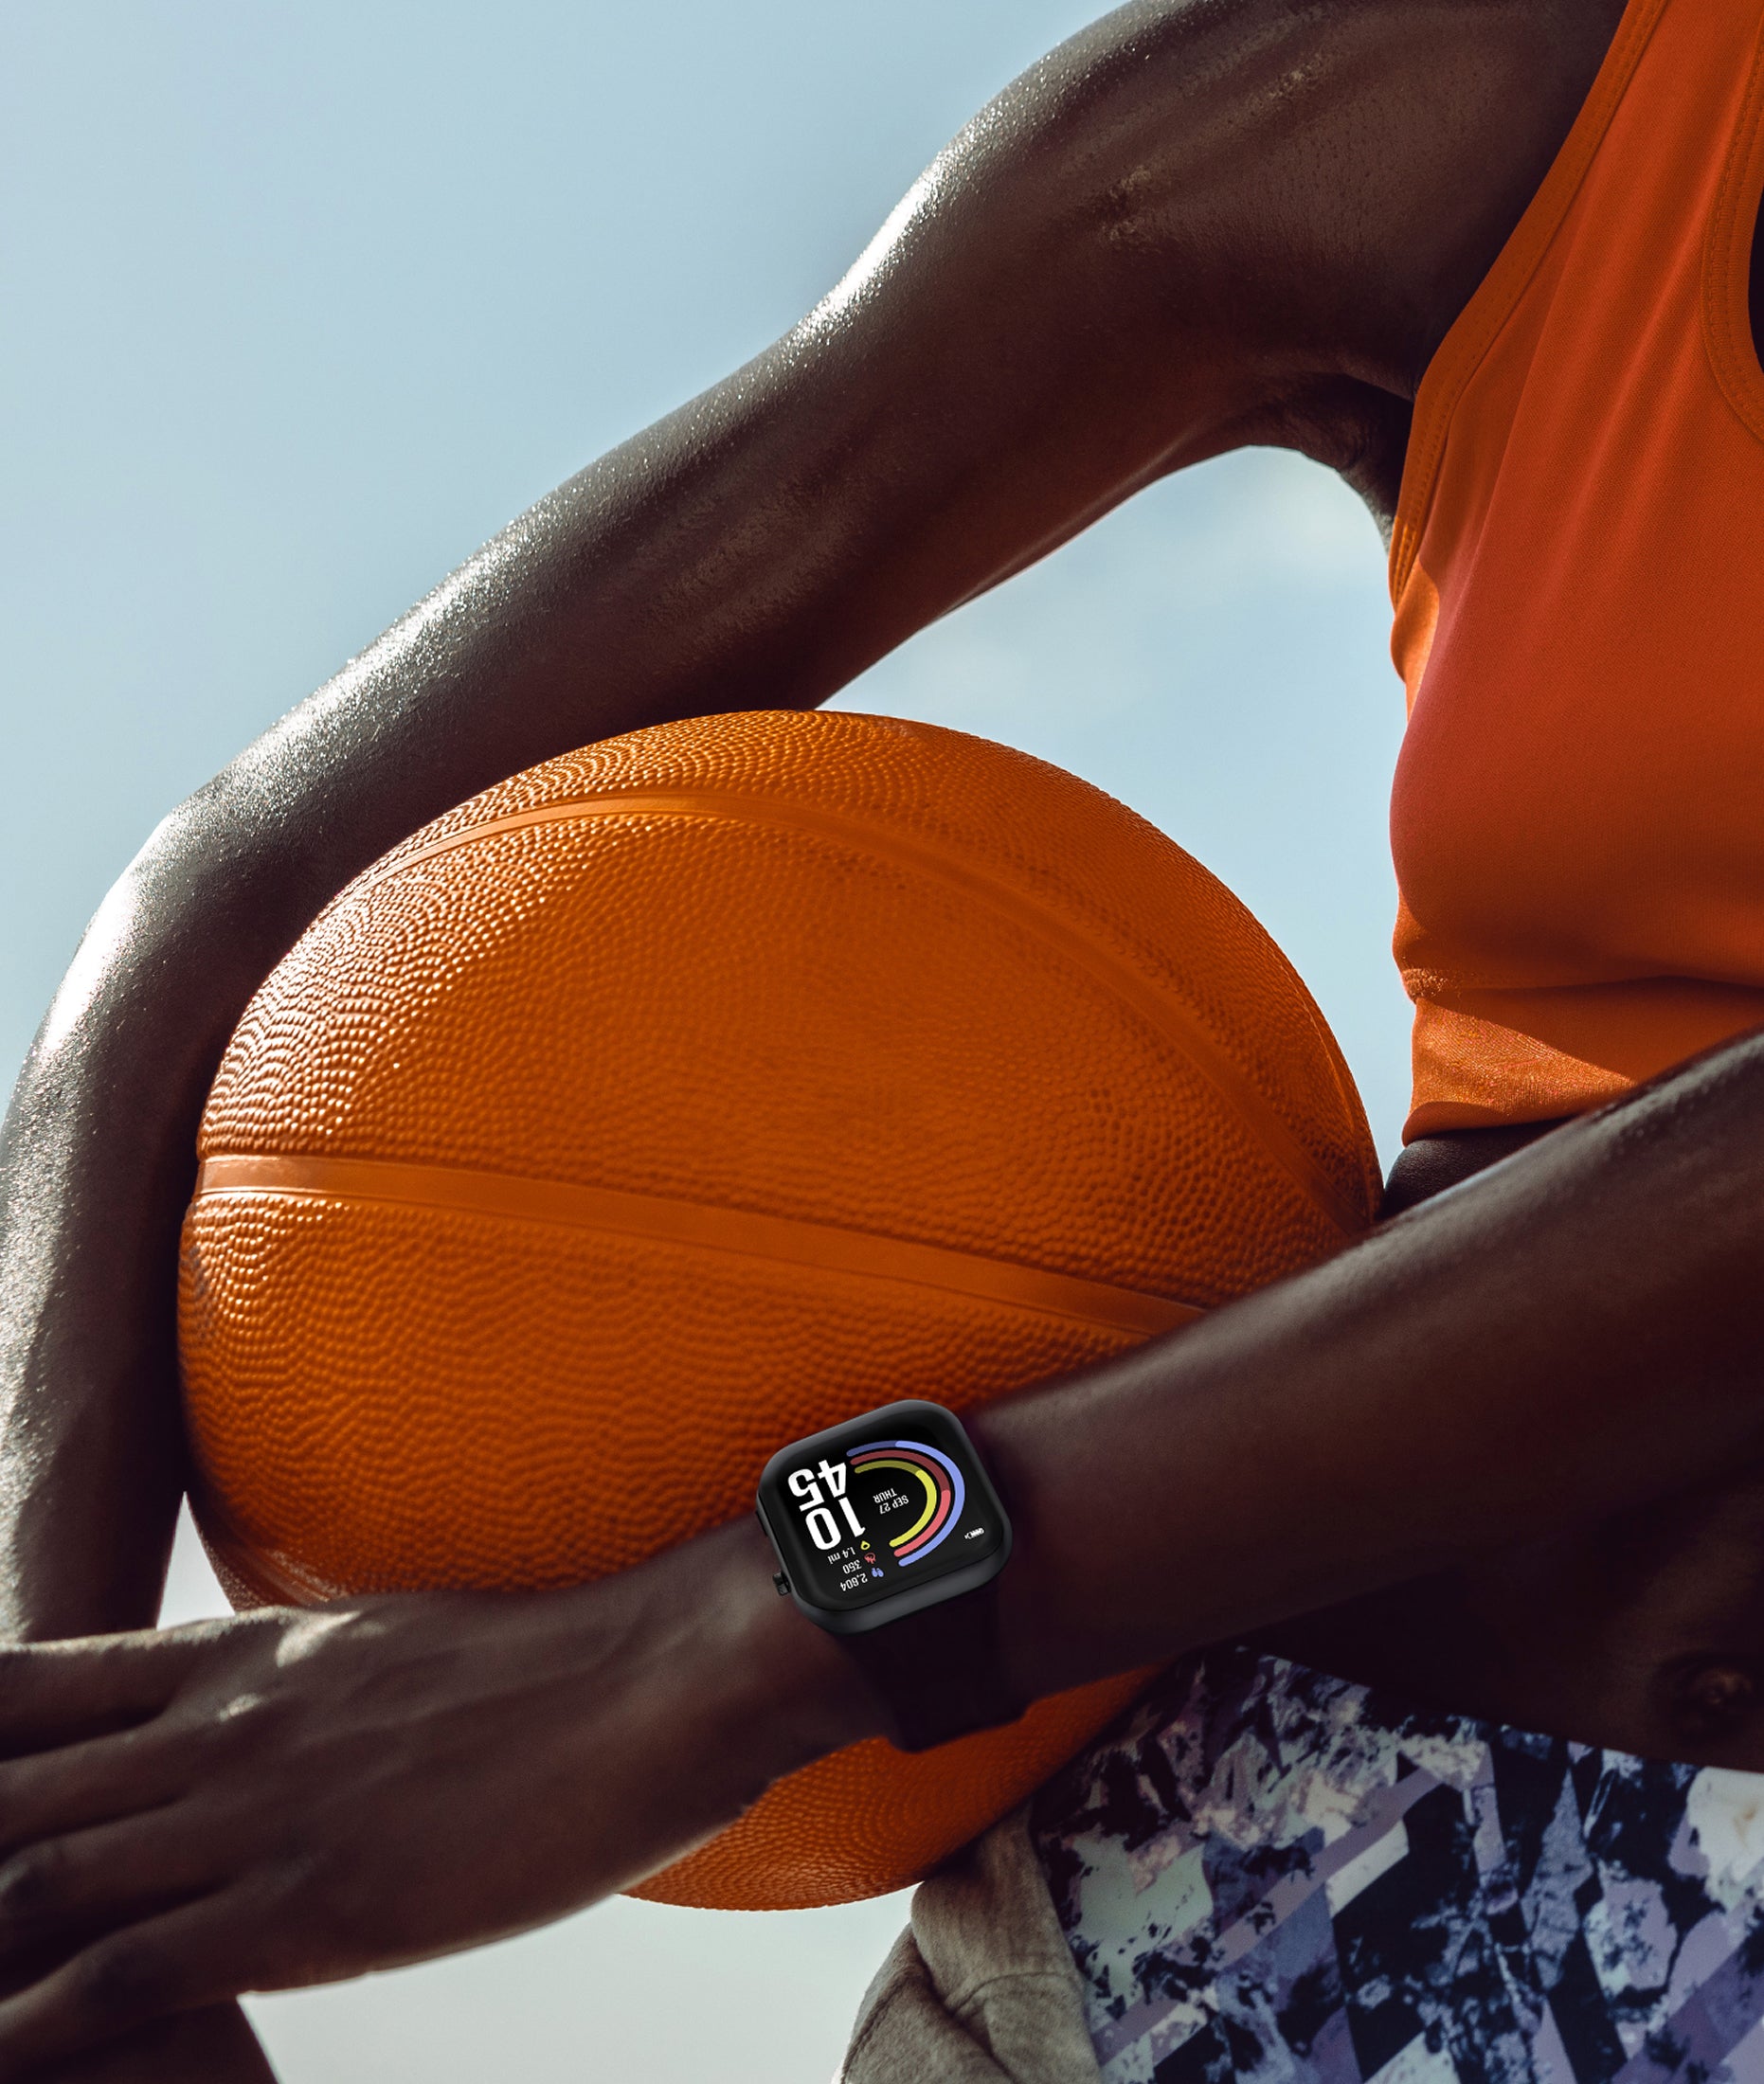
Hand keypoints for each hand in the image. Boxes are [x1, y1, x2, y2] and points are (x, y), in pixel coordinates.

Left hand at [0, 1518, 871, 2075]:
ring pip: (35, 1878)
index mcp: (246, 1657)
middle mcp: (223, 1726)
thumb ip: (307, 1684)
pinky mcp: (304, 1906)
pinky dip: (39, 2021)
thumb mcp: (396, 1644)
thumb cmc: (558, 1661)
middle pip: (9, 1785)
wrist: (659, 1678)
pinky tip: (5, 2046)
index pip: (37, 1685)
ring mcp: (256, 1813)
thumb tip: (273, 1718)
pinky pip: (119, 1976)